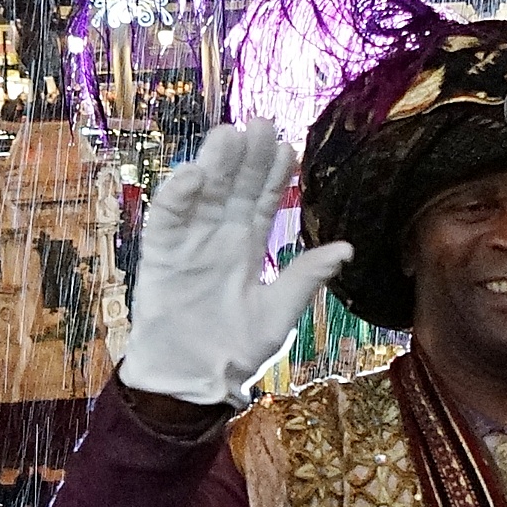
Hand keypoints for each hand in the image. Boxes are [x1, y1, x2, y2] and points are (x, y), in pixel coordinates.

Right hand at [117, 126, 354, 408]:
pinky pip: (167, 219)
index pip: (264, 201)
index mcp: (248, 247)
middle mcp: (219, 237)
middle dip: (247, 156)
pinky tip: (193, 173)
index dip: (274, 174)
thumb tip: (346, 248)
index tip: (287, 146)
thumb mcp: (279, 314)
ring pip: (203, 194)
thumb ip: (305, 278)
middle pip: (234, 187)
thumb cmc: (234, 352)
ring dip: (214, 164)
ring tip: (229, 134)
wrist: (191, 383)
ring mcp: (189, 242)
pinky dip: (177, 196)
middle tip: (260, 122)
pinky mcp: (160, 256)